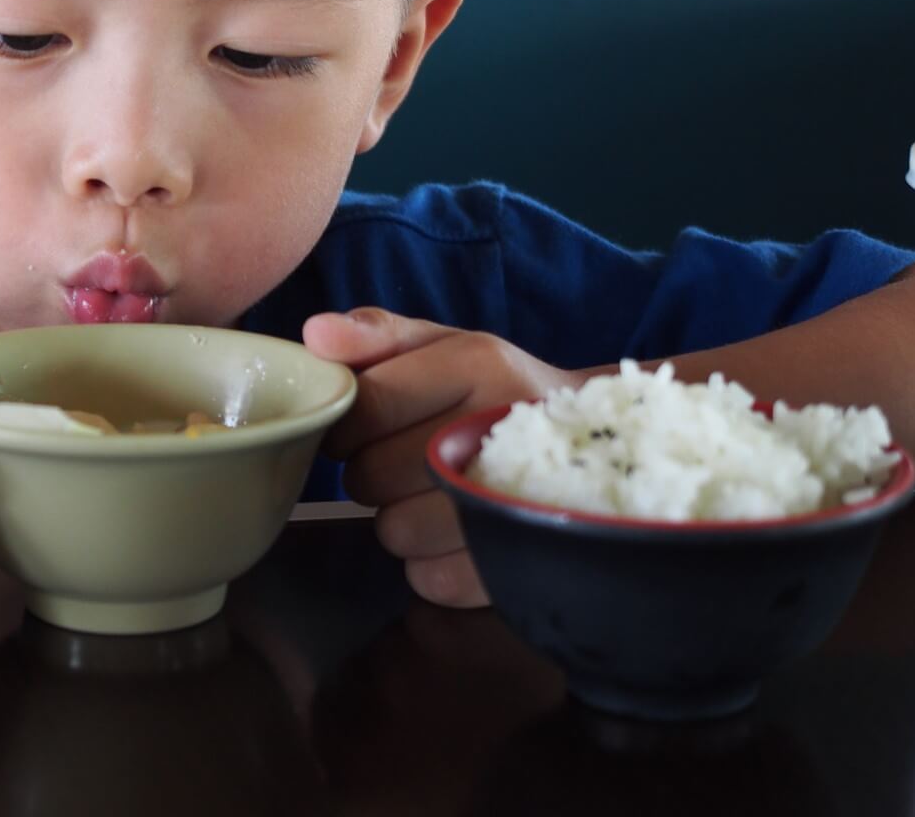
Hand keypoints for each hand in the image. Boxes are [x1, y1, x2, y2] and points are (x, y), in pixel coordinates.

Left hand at [303, 308, 574, 607]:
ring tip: (434, 495)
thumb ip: (376, 334)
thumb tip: (314, 336)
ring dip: (399, 519)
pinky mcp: (522, 563)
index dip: (345, 423)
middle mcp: (499, 429)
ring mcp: (516, 500)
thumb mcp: (445, 344)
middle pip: (370, 475)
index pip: (366, 406)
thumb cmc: (496, 387)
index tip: (360, 424)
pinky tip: (457, 533)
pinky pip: (431, 579)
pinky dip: (432, 564)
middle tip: (405, 459)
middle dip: (371, 470)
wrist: (600, 440)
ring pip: (394, 532)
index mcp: (478, 364)